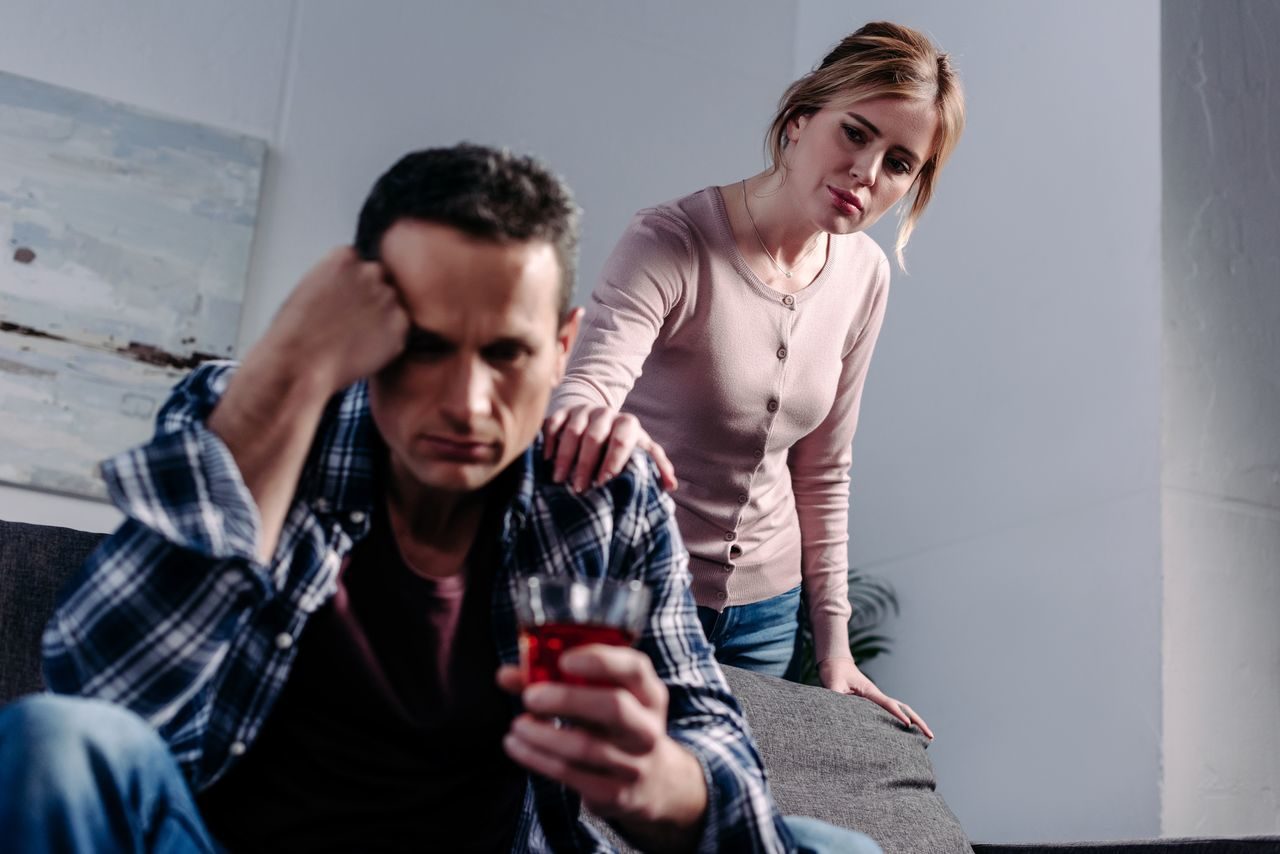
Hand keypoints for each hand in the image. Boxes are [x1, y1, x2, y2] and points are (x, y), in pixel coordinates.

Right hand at [255, 246, 409, 395]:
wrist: (299, 363)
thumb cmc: (295, 333)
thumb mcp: (310, 288)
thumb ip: (337, 281)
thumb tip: (349, 290)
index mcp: (345, 258)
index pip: (360, 265)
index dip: (353, 287)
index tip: (346, 301)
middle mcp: (371, 273)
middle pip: (380, 282)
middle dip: (370, 299)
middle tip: (352, 322)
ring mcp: (389, 299)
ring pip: (392, 306)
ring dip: (381, 319)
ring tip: (354, 339)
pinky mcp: (400, 326)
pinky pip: (399, 331)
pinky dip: (387, 342)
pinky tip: (363, 350)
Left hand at [496, 645, 705, 843]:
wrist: (651, 782)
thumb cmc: (613, 726)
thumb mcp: (600, 699)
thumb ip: (554, 680)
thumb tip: (506, 676)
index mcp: (648, 694)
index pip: (633, 668)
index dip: (600, 660)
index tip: (564, 658)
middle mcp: (646, 727)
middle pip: (613, 707)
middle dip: (567, 699)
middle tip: (531, 696)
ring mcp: (633, 764)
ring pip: (585, 747)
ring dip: (542, 735)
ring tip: (517, 725)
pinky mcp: (614, 793)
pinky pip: (570, 774)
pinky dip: (537, 758)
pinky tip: (518, 746)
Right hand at [543, 404, 677, 491]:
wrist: (598, 419)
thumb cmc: (622, 445)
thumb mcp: (641, 452)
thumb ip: (656, 466)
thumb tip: (671, 486)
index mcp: (627, 424)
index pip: (621, 440)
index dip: (613, 462)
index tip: (604, 483)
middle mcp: (605, 413)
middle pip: (594, 436)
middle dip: (585, 464)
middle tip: (579, 488)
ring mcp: (581, 411)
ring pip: (572, 431)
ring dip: (565, 457)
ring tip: (559, 480)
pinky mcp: (562, 411)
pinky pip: (552, 424)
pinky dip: (548, 442)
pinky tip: (546, 461)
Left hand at [819, 657, 933, 739]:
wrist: (836, 663)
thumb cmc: (834, 673)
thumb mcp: (832, 684)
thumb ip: (835, 694)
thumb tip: (837, 706)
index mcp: (870, 691)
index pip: (888, 704)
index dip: (897, 714)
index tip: (908, 725)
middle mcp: (878, 695)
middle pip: (904, 708)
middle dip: (918, 721)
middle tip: (930, 736)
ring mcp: (878, 698)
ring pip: (902, 710)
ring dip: (916, 721)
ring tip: (928, 737)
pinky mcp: (874, 702)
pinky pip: (893, 712)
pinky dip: (904, 720)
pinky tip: (908, 732)